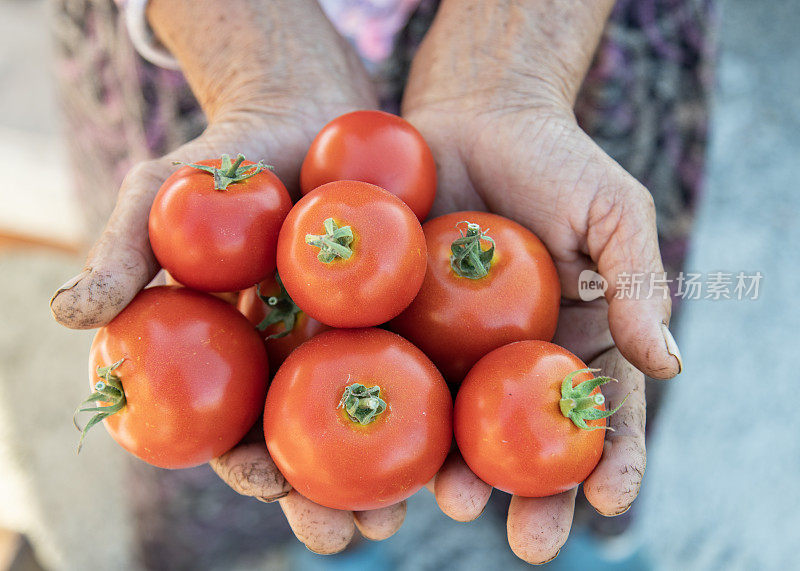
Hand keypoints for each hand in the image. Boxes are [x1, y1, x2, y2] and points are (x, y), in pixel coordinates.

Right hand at [50, 0, 405, 552]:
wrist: (302, 117)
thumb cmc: (224, 160)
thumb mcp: (160, 195)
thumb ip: (122, 252)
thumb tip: (67, 314)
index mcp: (234, 358)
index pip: (231, 429)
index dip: (242, 462)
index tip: (259, 478)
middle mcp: (293, 364)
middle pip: (306, 445)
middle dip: (319, 498)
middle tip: (347, 538)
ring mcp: (350, 344)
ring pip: (367, 423)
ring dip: (385, 478)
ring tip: (409, 512)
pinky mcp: (401, 317)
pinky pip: (418, 364)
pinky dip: (433, 403)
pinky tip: (456, 438)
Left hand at [403, 0, 681, 562]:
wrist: (474, 114)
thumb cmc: (555, 160)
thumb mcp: (614, 212)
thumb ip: (639, 285)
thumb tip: (670, 365)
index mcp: (571, 340)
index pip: (598, 411)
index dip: (612, 460)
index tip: (613, 502)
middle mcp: (510, 358)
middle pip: (525, 438)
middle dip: (533, 494)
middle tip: (532, 541)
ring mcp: (450, 346)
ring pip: (455, 423)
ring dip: (458, 471)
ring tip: (454, 502)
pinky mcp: (395, 321)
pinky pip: (389, 370)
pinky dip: (387, 411)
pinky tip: (383, 450)